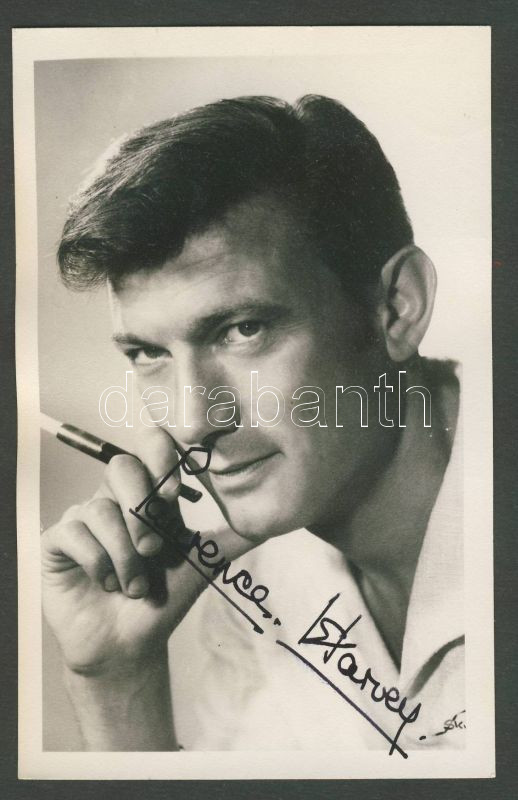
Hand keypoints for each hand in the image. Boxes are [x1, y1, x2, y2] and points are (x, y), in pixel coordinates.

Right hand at [41, 425, 251, 677]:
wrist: (131, 643)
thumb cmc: (165, 598)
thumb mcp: (205, 561)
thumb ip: (235, 535)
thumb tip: (274, 514)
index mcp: (149, 494)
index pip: (151, 447)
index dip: (161, 457)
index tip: (179, 490)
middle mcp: (114, 498)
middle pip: (120, 467)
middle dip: (141, 508)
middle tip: (154, 548)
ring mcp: (84, 517)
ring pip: (99, 509)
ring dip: (124, 554)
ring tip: (135, 585)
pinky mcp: (58, 540)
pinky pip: (74, 532)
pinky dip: (99, 563)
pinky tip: (107, 584)